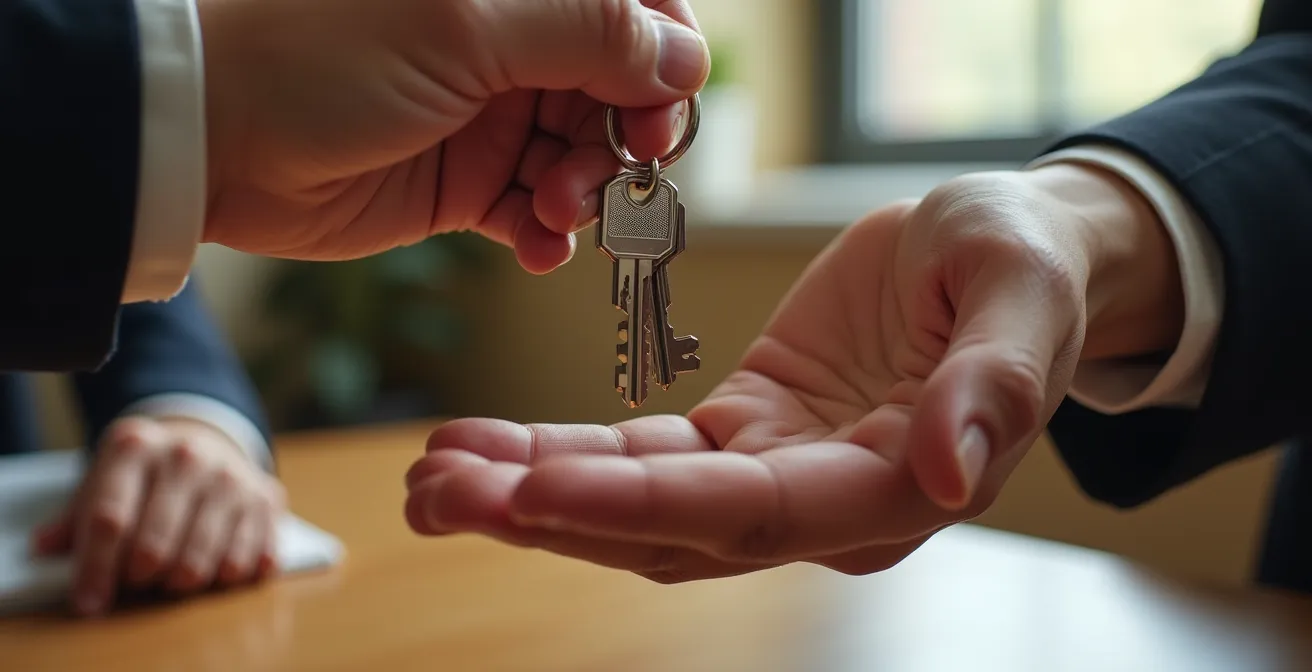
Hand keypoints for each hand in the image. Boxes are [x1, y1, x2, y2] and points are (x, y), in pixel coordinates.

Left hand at [33, 416, 285, 614]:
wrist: (204, 439)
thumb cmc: (144, 474)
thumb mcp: (104, 480)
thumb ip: (77, 517)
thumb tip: (46, 548)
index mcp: (135, 445)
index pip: (109, 519)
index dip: (95, 568)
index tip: (89, 601)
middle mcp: (187, 454)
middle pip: (154, 545)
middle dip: (139, 577)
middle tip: (137, 581)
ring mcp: (231, 475)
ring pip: (200, 559)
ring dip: (180, 582)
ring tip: (171, 577)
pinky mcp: (266, 496)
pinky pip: (248, 559)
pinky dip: (228, 575)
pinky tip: (215, 569)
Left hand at [200, 0, 707, 270]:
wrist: (213, 136)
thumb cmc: (320, 51)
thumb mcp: (468, 24)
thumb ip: (589, 33)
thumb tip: (684, 59)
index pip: (635, 5)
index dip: (665, 51)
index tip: (663, 101)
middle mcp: (512, 39)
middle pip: (622, 86)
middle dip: (630, 134)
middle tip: (621, 168)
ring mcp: (491, 111)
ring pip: (588, 153)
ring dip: (590, 189)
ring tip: (553, 211)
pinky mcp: (466, 179)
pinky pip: (538, 209)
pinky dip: (549, 231)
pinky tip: (536, 244)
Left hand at [402, 165, 1184, 581]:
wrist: (997, 253)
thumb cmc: (1018, 264)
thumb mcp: (1019, 291)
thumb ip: (995, 384)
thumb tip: (953, 470)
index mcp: (893, 487)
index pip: (750, 515)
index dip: (639, 506)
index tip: (532, 486)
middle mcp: (825, 506)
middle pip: (670, 532)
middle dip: (550, 515)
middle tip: (438, 492)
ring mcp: (776, 475)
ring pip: (638, 508)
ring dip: (533, 493)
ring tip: (433, 475)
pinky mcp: (742, 436)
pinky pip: (639, 454)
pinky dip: (561, 451)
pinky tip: (487, 442)